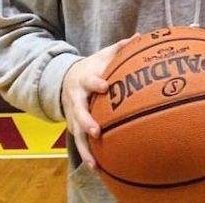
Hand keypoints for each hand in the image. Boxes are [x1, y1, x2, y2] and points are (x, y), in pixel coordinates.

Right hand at [61, 33, 137, 169]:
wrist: (65, 80)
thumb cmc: (92, 67)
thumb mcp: (103, 56)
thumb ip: (120, 48)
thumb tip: (139, 36)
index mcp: (85, 79)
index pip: (90, 81)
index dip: (96, 83)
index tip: (105, 86)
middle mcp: (76, 98)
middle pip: (79, 111)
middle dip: (86, 121)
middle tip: (96, 131)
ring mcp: (73, 114)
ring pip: (76, 132)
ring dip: (84, 147)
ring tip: (94, 162)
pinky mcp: (74, 126)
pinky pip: (79, 142)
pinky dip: (86, 154)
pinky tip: (97, 167)